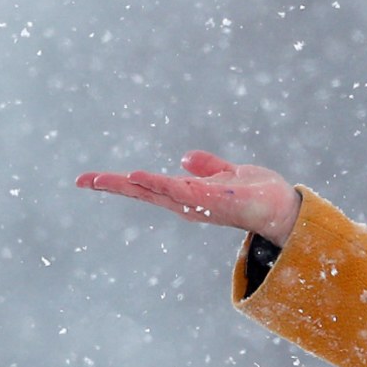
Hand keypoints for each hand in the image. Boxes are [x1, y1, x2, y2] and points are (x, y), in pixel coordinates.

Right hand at [76, 150, 302, 246]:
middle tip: (82, 180)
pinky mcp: (212, 200)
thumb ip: (208, 167)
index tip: (90, 179)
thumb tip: (186, 158)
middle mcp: (187, 203)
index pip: (147, 188)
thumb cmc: (258, 195)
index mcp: (187, 195)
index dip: (120, 182)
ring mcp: (198, 203)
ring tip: (100, 178)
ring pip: (156, 192)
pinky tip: (138, 175)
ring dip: (129, 185)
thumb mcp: (227, 174)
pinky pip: (181, 190)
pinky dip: (159, 183)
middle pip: (143, 193)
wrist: (284, 208)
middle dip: (112, 186)